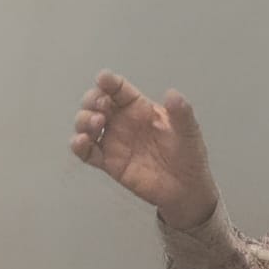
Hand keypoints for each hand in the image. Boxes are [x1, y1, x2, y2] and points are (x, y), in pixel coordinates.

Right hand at [70, 70, 219, 229]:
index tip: (103, 79)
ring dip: (84, 120)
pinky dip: (79, 146)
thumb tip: (173, 94)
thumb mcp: (189, 131)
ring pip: (87, 125)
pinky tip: (81, 142)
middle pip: (97, 103)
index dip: (109, 81)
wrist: (186, 188)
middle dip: (92, 100)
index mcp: (140, 108)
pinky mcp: (109, 163)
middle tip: (102, 107)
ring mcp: (113, 142)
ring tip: (96, 124)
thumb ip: (181, 113)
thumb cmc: (188, 155)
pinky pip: (87, 152)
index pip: (119, 89)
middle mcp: (123, 121)